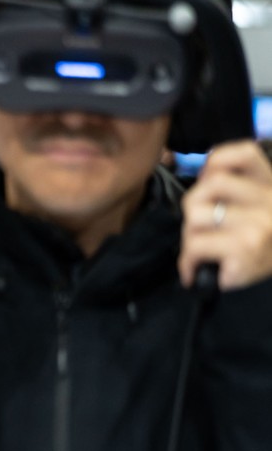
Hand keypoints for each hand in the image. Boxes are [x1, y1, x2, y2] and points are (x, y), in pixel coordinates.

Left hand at [179, 140, 271, 289]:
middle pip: (210, 185)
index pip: (245, 153)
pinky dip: (187, 262)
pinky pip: (194, 245)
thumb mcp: (255, 212)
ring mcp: (260, 224)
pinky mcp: (245, 248)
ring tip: (203, 251)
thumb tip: (202, 176)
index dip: (216, 163)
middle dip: (194, 207)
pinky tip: (195, 272)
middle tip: (201, 230)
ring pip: (195, 216)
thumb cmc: (258, 252)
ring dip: (189, 237)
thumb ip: (235, 190)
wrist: (269, 297)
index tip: (208, 181)